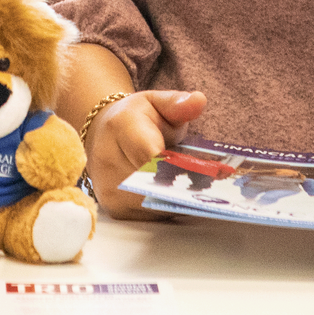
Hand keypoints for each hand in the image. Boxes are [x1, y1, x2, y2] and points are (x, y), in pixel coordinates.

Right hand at [85, 90, 207, 220]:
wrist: (104, 136)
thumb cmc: (136, 119)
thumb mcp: (157, 102)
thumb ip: (178, 103)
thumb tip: (199, 100)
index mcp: (121, 128)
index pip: (150, 155)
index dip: (177, 167)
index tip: (204, 172)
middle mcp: (108, 162)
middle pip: (155, 184)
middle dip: (184, 185)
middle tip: (209, 182)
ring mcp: (108, 188)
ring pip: (155, 203)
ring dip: (177, 199)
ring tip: (197, 188)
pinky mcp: (114, 209)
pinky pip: (150, 214)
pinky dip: (167, 206)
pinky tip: (180, 196)